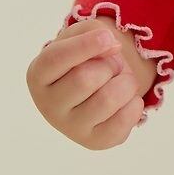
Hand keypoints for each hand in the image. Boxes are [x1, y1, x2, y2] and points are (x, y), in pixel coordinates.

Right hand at [25, 16, 149, 149]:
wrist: (96, 88)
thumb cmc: (85, 58)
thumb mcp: (81, 35)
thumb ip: (92, 32)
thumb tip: (112, 47)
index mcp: (39, 75)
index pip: (56, 59)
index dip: (85, 45)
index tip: (107, 37)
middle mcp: (48, 106)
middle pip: (85, 80)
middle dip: (109, 65)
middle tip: (112, 65)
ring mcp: (70, 127)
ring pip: (107, 99)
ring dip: (126, 82)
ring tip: (120, 81)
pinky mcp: (94, 142)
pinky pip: (124, 120)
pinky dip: (135, 103)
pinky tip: (126, 100)